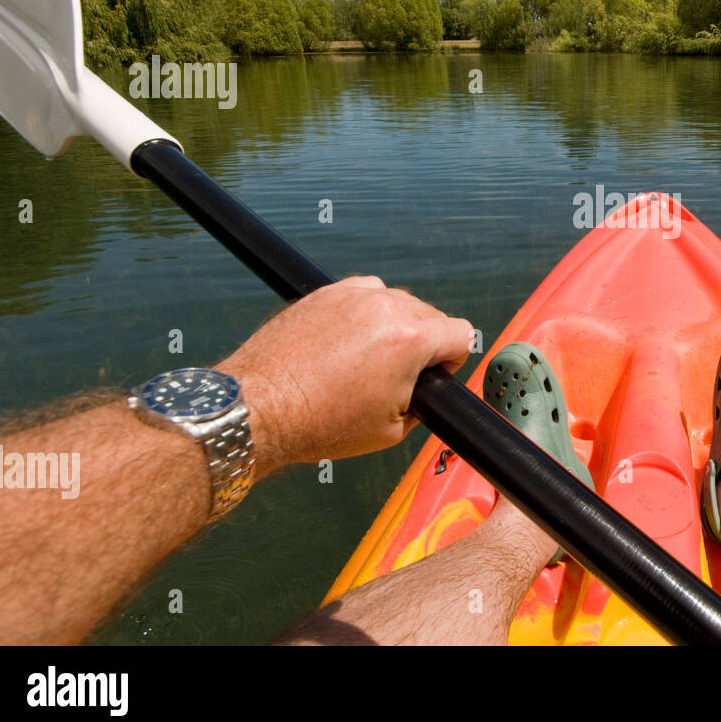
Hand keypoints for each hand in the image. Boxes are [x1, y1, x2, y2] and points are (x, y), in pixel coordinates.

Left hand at [216, 276, 473, 477]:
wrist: (259, 409)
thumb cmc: (316, 422)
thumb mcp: (390, 429)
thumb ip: (423, 398)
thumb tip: (427, 386)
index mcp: (409, 339)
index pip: (461, 333)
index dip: (452, 360)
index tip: (435, 373)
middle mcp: (384, 306)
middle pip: (430, 315)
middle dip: (422, 343)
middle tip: (395, 376)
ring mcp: (352, 294)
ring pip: (397, 301)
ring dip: (393, 326)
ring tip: (366, 360)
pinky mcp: (325, 292)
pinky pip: (363, 295)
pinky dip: (362, 315)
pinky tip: (345, 344)